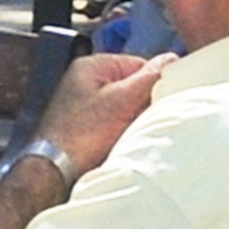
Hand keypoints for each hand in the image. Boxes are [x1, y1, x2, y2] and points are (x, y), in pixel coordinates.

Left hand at [40, 51, 164, 178]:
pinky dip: (124, 127)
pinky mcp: (86, 122)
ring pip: (125, 103)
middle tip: (149, 117)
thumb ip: (148, 78)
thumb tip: (172, 58)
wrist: (56, 169)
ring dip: (135, 116)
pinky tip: (125, 137)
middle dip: (144, 101)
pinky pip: (115, 119)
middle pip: (131, 84)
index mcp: (92, 66)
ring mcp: (85, 102)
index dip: (155, 81)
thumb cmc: (84, 132)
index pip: (138, 64)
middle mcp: (86, 80)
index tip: (165, 99)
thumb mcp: (122, 100)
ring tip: (135, 129)